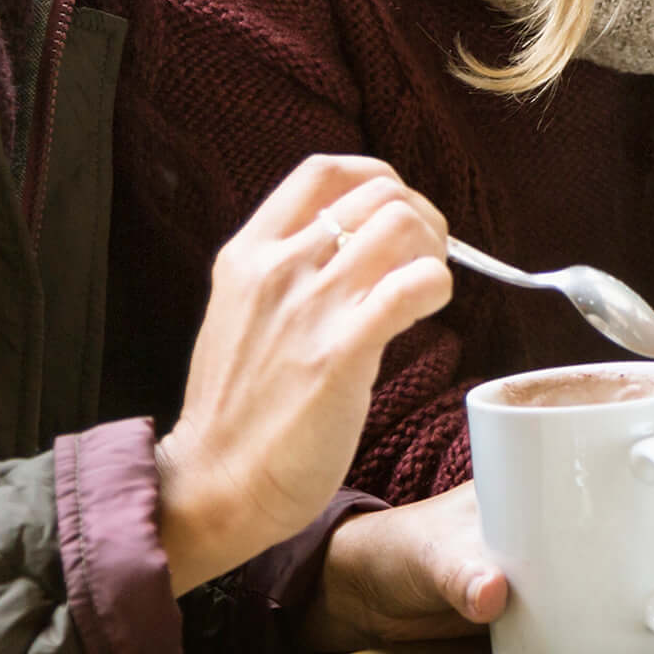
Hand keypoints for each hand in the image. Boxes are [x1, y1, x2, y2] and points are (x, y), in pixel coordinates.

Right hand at [157, 155, 451, 591]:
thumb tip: (355, 249)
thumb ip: (287, 274)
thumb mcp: (244, 314)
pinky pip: (412, 285)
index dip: (378, 180)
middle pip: (377, 193)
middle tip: (426, 260)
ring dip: (434, 250)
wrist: (217, 481)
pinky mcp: (340, 353)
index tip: (398, 213)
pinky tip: (428, 310)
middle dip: (420, 218)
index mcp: (248, 252)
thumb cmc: (238, 409)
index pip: (323, 172)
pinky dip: (437, 286)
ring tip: (426, 288)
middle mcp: (277, 266)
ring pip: (401, 225)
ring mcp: (308, 307)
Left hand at [307, 480, 653, 652]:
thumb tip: (489, 592)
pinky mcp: (576, 602)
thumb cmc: (402, 551)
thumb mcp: (429, 557)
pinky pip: (642, 600)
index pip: (646, 465)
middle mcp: (581, 511)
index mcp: (556, 474)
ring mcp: (584, 556)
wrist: (375, 595)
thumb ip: (457, 573)